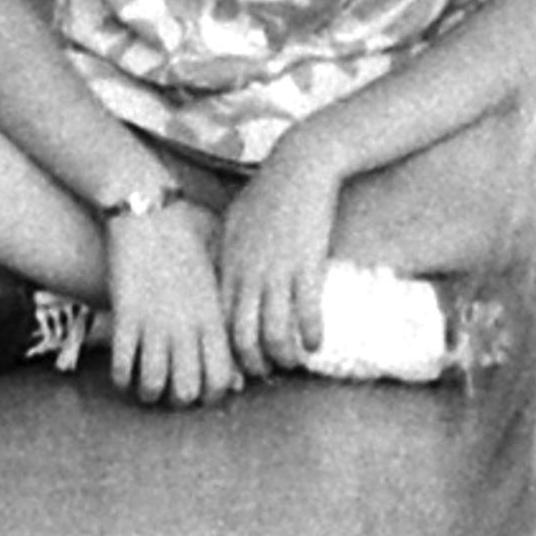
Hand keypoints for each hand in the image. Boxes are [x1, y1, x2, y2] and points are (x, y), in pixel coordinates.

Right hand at [103, 200, 238, 407]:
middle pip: (187, 392)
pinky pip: (122, 368)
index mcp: (213, 316)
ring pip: (153, 386)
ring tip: (146, 383)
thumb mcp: (215, 270)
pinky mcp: (126, 315)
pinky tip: (124, 369)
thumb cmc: (186, 234)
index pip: (222, 379)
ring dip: (148, 392)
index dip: (212, 394)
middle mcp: (187, 326)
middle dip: (178, 399)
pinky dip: (122, 377)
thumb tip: (237, 352)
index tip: (202, 385)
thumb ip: (225, 311)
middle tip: (172, 387)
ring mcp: (155, 323)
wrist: (148, 207)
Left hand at [213, 126, 342, 376]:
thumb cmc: (268, 192)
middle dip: (254, 364)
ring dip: (284, 356)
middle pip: (243, 338)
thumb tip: (223, 284)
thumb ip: (225, 254)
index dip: (228, 350)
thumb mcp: (234, 221)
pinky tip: (316, 342)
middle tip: (268, 370)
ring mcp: (277, 272)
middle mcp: (248, 274)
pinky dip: (310, 336)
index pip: (219, 323)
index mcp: (228, 265)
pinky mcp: (306, 266)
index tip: (240, 361)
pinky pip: (306, 316)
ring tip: (294, 360)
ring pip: (274, 335)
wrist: (300, 164)